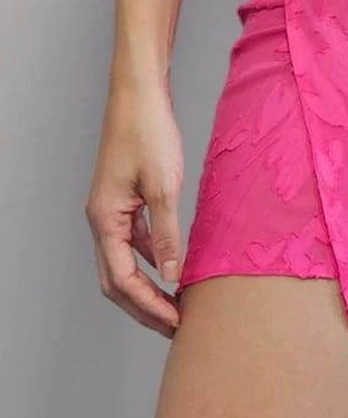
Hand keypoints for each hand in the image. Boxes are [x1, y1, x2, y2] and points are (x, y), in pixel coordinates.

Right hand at [84, 80, 184, 337]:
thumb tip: (174, 276)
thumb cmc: (148, 131)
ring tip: (176, 303)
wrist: (139, 92)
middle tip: (174, 326)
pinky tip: (173, 264)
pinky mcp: (123, 198)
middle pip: (116, 280)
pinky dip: (151, 258)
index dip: (149, 306)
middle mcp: (101, 219)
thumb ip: (168, 233)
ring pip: (124, 262)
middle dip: (144, 307)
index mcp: (105, 220)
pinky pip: (133, 241)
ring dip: (148, 285)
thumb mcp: (164, 185)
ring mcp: (110, 209)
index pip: (123, 280)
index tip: (176, 322)